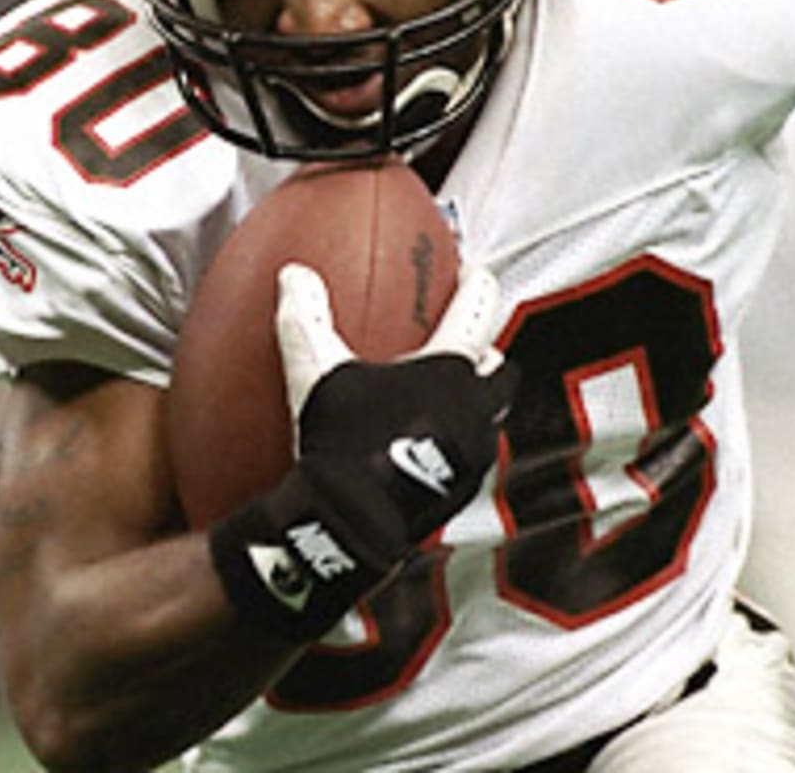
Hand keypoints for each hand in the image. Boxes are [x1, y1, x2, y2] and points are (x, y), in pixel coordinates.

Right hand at [209, 263, 517, 640]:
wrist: (351, 522)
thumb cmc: (339, 442)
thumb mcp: (316, 371)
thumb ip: (306, 317)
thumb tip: (293, 274)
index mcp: (449, 369)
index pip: (477, 310)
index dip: (478, 286)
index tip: (474, 271)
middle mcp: (475, 407)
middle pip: (501, 367)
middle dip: (489, 351)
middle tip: (470, 342)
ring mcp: (474, 452)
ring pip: (492, 414)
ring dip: (479, 400)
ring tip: (453, 395)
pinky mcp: (464, 490)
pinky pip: (471, 455)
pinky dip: (458, 442)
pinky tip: (428, 445)